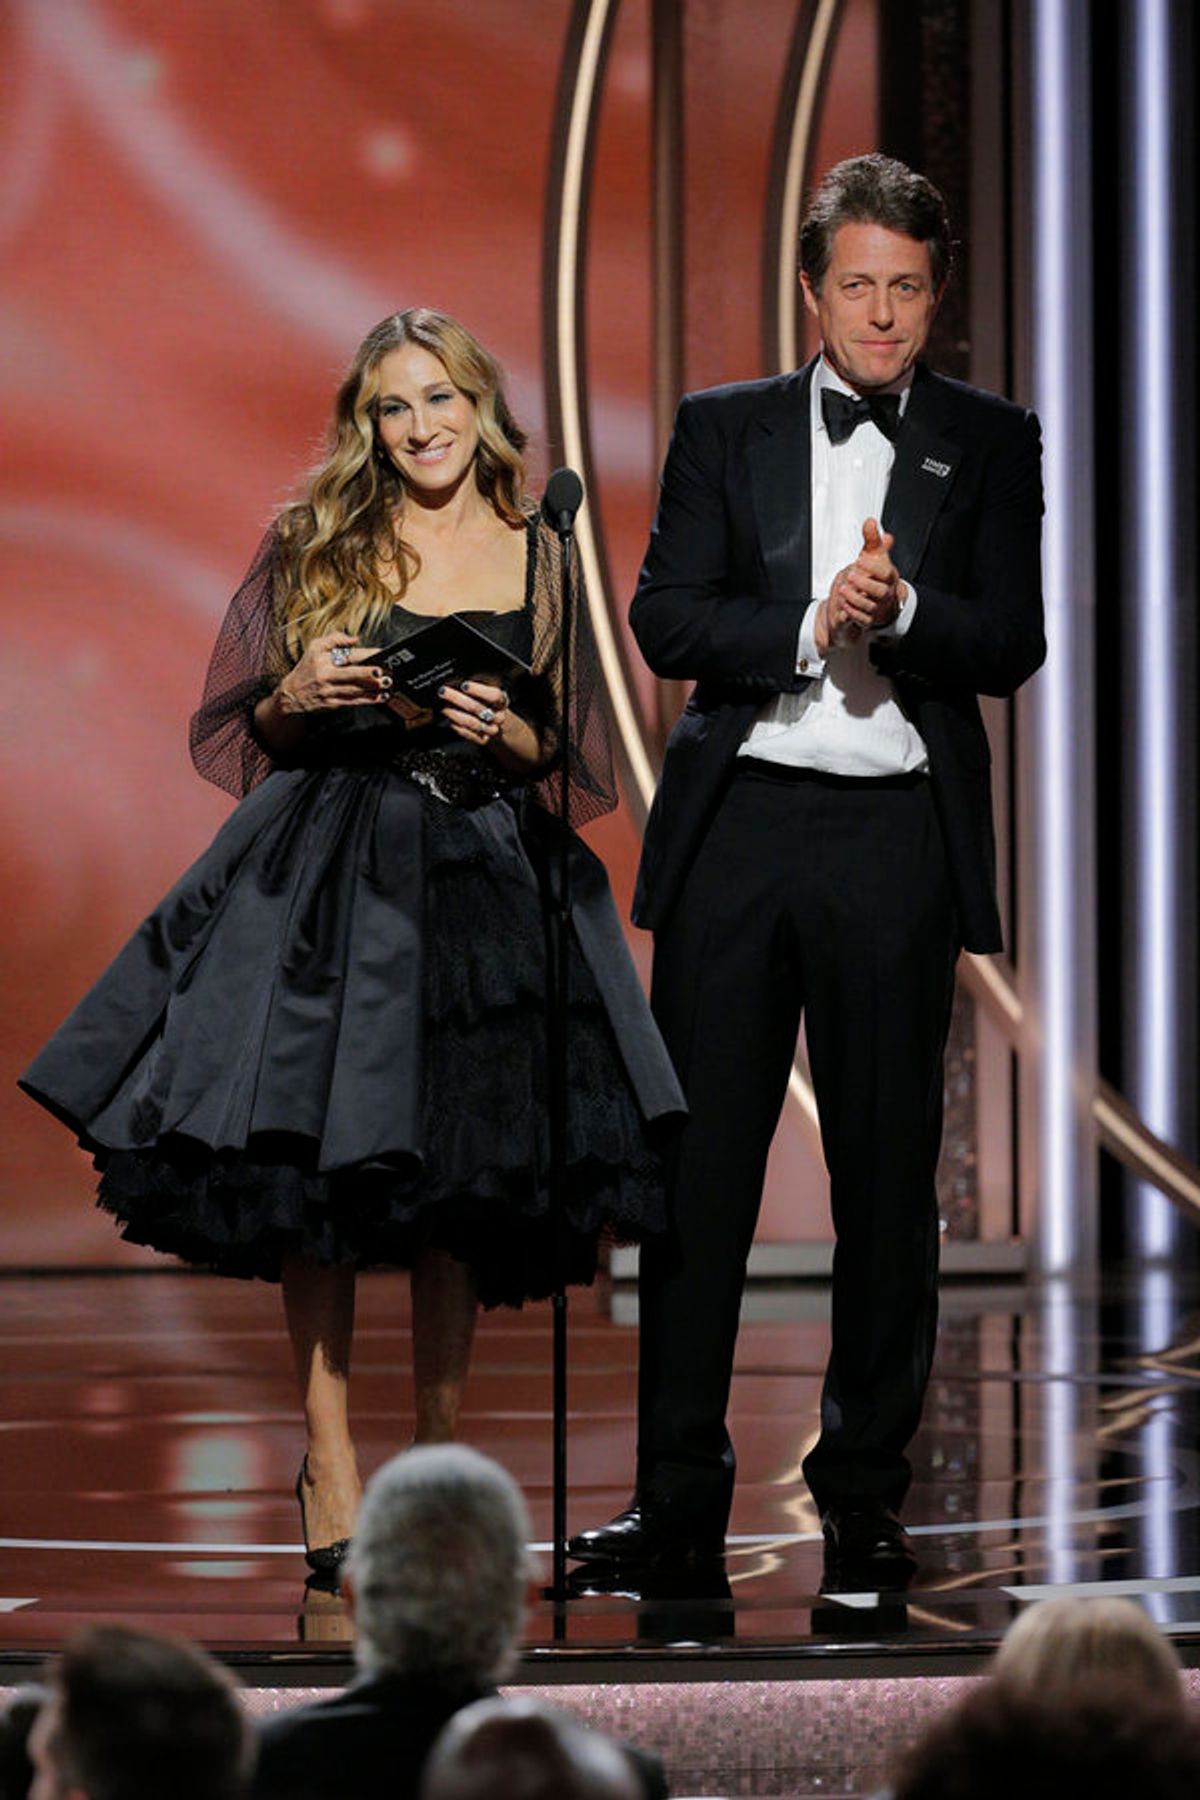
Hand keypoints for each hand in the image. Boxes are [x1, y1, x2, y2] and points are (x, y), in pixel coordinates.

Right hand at [275, 634, 388, 711]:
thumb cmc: (307, 668)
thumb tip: (355, 639)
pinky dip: (367, 700)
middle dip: (367, 674)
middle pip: (349, 674)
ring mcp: (329, 691)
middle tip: (381, 673)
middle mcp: (326, 675)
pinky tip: (378, 698)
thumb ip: (334, 638)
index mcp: (323, 659)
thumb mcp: (315, 647)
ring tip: (386, 685)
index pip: (346, 655)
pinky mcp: (332, 704)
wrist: (291, 694)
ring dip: (372, 689)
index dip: (365, 654)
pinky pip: (352, 702)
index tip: (380, 652)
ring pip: (354, 690)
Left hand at [437, 679, 509, 748]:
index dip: (478, 690)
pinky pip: (467, 732)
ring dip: (453, 713)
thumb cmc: (488, 702)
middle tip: (443, 692)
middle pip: (477, 708)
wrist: (495, 721)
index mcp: (502, 701)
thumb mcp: (488, 691)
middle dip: (457, 698)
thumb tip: (458, 680)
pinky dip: (455, 724)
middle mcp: (499, 717)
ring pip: (470, 722)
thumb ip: (478, 685)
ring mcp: (492, 730)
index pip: (493, 695)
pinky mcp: (483, 740)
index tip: (464, 685)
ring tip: (443, 706)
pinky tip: (449, 718)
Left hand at [815, 518, 906, 653]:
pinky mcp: (869, 619)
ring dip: (855, 598)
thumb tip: (869, 521)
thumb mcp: (875, 556)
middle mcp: (886, 594)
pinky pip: (863, 619)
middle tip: (849, 574)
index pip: (886, 573)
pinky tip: (843, 603)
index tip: (859, 559)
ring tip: (842, 589)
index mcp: (890, 578)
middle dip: (864, 583)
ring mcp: (878, 607)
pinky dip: (852, 612)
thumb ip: (872, 539)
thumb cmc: (877, 575)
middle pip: (879, 591)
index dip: (873, 567)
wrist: (882, 599)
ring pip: (870, 606)